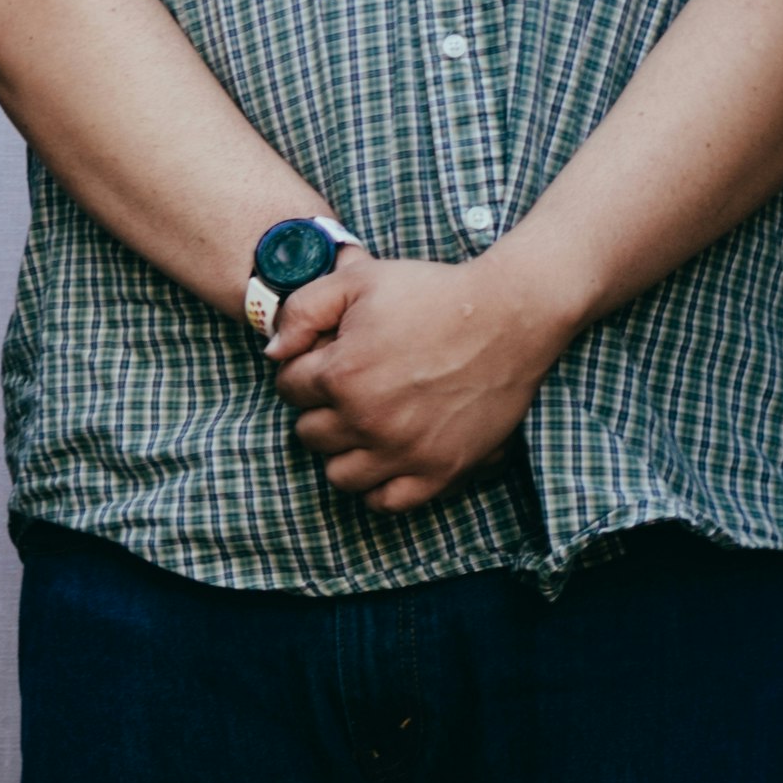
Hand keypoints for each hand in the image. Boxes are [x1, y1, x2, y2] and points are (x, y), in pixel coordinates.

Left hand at [271, 253, 565, 514]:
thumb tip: (272, 353)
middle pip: (308, 434)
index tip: (330, 360)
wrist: (510, 314)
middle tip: (352, 389)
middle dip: (322, 409)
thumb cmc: (432, 293)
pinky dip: (380, 485)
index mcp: (341, 374)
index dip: (304, 371)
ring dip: (345, 450)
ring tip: (367, 423)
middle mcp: (367, 419)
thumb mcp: (358, 280)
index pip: (287, 389)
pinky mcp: (441, 470)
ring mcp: (404, 451)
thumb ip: (301, 310)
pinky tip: (388, 456)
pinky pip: (386, 502)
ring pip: (339, 475)